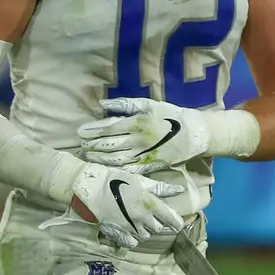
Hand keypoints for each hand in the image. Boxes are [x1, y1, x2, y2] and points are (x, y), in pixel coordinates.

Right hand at [63, 161, 185, 248]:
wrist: (91, 188)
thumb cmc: (116, 180)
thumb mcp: (140, 180)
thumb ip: (160, 188)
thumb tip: (180, 190)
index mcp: (150, 204)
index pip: (171, 218)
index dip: (177, 222)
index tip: (178, 223)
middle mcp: (142, 219)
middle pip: (158, 228)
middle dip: (157, 222)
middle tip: (150, 214)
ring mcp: (130, 228)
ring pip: (146, 236)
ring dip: (146, 229)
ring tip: (138, 220)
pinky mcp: (119, 234)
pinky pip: (132, 241)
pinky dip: (133, 237)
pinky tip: (129, 228)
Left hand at [77, 98, 211, 173]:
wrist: (194, 133)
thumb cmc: (171, 115)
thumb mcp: (149, 103)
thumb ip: (124, 104)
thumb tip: (102, 104)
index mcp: (136, 123)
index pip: (109, 129)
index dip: (92, 131)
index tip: (80, 133)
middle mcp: (137, 141)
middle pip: (109, 146)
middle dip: (92, 146)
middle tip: (81, 146)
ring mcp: (144, 155)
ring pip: (116, 159)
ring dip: (100, 158)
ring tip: (88, 156)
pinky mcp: (150, 166)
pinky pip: (129, 170)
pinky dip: (115, 169)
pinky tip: (105, 168)